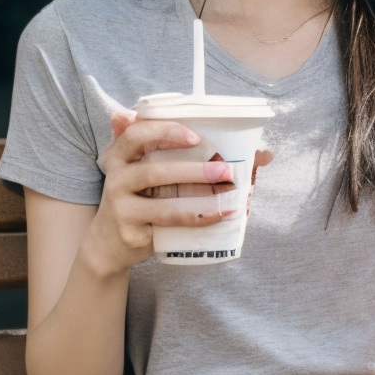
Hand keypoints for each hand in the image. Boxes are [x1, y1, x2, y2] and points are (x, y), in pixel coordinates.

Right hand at [86, 110, 270, 274]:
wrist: (109, 242)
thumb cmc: (142, 198)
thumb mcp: (151, 170)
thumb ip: (189, 154)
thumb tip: (265, 153)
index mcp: (121, 155)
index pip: (136, 134)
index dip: (165, 132)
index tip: (195, 136)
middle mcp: (117, 178)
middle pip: (153, 171)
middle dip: (193, 170)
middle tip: (224, 171)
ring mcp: (121, 206)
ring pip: (164, 203)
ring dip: (199, 199)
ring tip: (228, 196)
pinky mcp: (131, 230)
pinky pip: (168, 224)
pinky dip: (197, 219)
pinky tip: (219, 215)